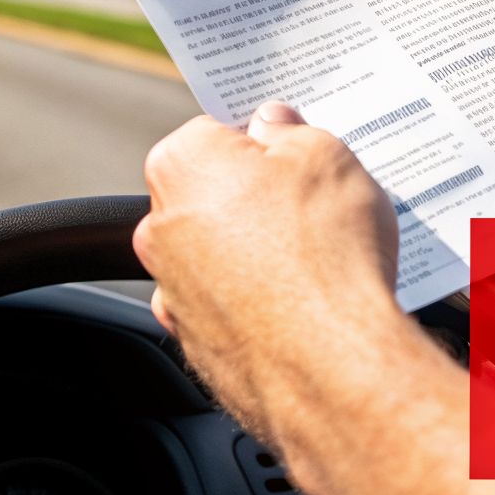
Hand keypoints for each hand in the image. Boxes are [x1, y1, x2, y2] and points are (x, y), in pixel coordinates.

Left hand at [134, 102, 403, 429]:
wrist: (333, 367)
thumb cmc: (326, 255)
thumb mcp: (328, 157)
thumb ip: (292, 131)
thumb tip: (276, 128)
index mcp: (182, 164)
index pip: (217, 129)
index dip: (263, 138)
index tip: (296, 148)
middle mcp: (161, 228)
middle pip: (214, 192)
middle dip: (259, 194)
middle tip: (318, 202)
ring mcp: (174, 292)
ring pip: (220, 252)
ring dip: (258, 250)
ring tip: (323, 257)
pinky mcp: (198, 345)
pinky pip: (231, 306)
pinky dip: (259, 302)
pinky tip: (308, 302)